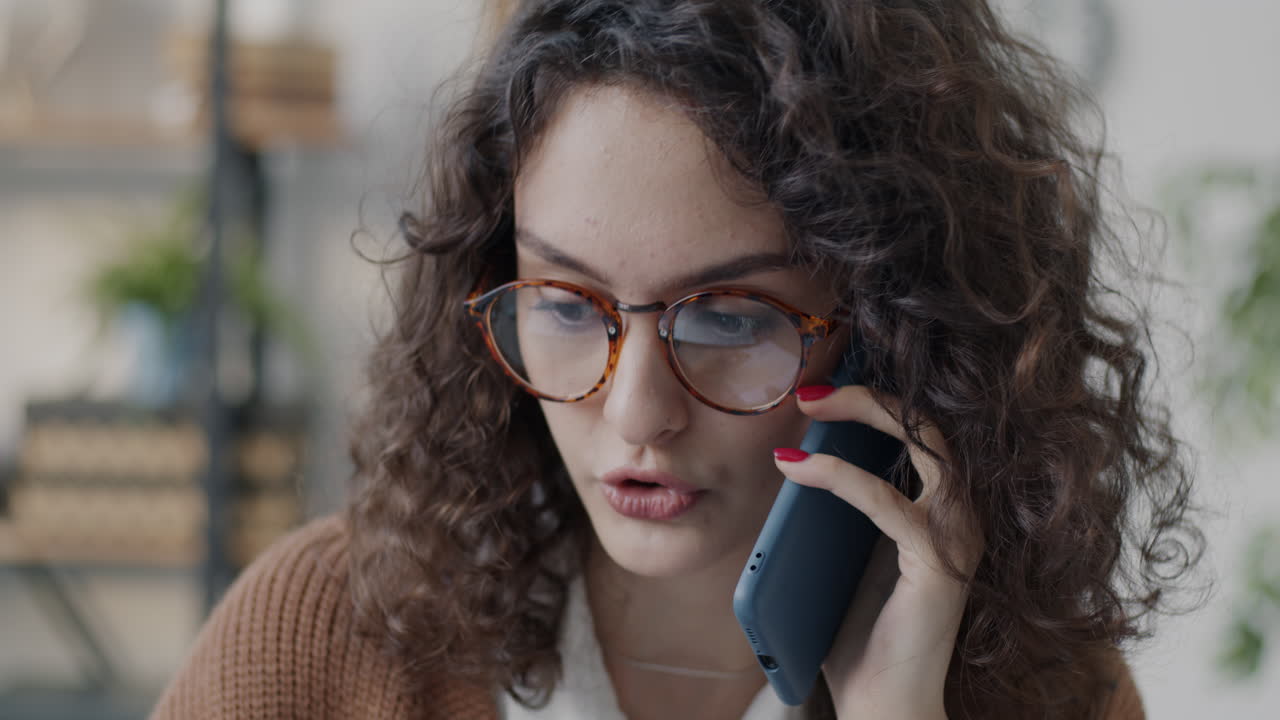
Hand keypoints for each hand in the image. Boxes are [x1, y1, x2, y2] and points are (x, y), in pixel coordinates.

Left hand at [773, 384, 983, 718]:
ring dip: (862, 415)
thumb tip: (791, 456)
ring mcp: (956, 538)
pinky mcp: (939, 563)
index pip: (920, 435)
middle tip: (810, 391)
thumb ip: (830, 513)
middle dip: (869, 395)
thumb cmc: (860, 640)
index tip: (817, 391)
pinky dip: (838, 477)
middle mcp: (960, 518)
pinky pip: (886, 501)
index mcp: (938, 514)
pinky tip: (797, 469)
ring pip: (922, 446)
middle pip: (928, 426)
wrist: (883, 707)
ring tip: (807, 408)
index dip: (872, 403)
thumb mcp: (839, 558)